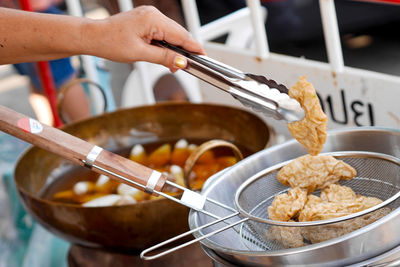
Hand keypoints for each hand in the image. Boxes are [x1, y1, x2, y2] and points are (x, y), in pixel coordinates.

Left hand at [85, 6, 204, 71]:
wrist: (94, 37)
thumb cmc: (110, 42)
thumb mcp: (140, 54)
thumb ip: (164, 58)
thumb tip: (182, 62)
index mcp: (153, 19)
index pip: (181, 35)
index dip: (193, 48)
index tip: (203, 57)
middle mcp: (153, 14)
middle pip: (178, 34)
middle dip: (183, 51)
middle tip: (184, 67)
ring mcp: (150, 15)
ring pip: (171, 34)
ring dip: (174, 49)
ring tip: (172, 65)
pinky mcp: (146, 20)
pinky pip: (162, 32)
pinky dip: (166, 44)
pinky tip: (165, 55)